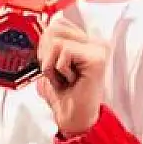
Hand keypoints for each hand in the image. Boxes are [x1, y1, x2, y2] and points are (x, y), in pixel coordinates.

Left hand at [35, 13, 107, 137]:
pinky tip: (72, 80)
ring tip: (65, 77)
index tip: (54, 65)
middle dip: (47, 54)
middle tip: (59, 73)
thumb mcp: (52, 63)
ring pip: (57, 40)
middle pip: (55, 28)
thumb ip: (50, 43)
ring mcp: (98, 49)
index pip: (57, 23)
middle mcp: (95, 42)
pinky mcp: (97, 58)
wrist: (74, 119)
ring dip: (52, 64)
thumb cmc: (64, 95)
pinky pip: (64, 51)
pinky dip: (59, 69)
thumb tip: (44, 26)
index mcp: (86, 41)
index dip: (46, 44)